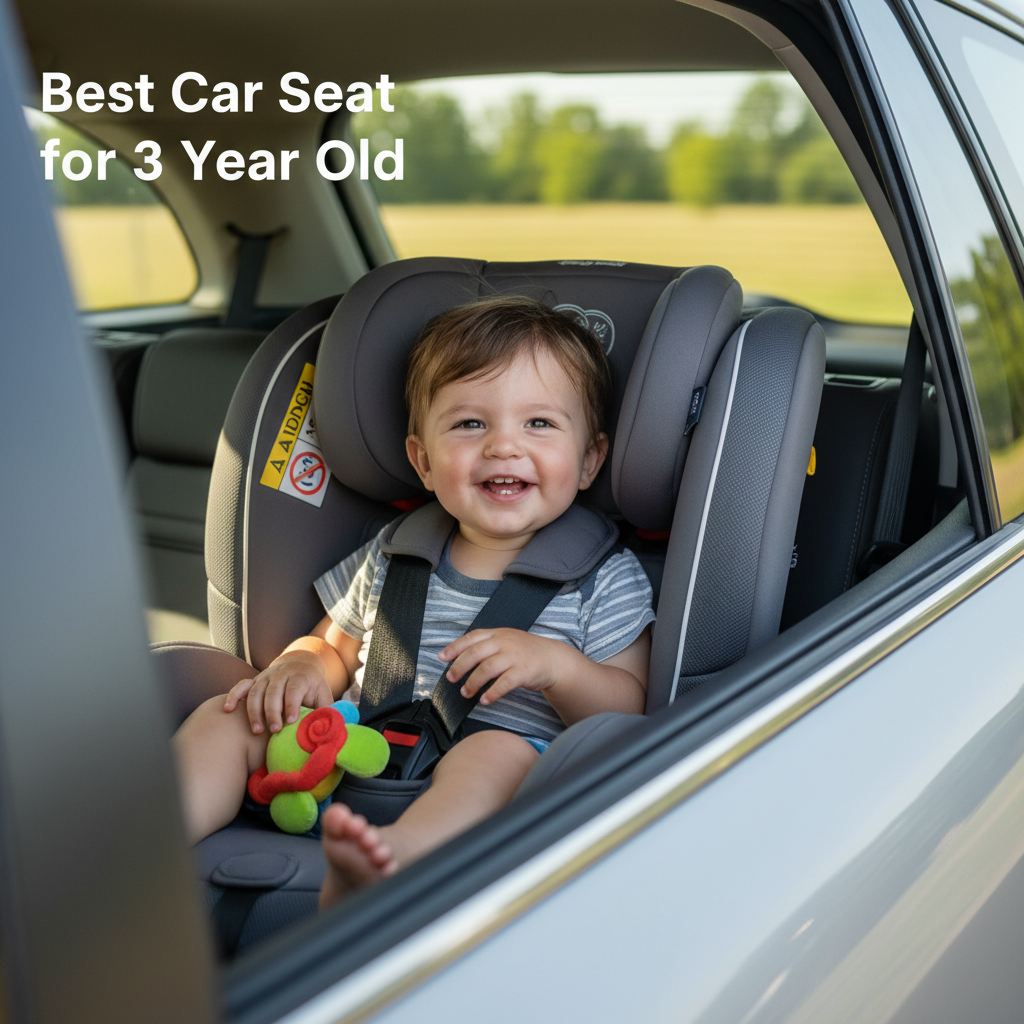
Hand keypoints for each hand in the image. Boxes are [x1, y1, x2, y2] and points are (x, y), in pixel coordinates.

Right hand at [223, 650, 333, 733]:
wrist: (301, 664)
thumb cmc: (313, 688)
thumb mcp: (324, 695)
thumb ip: (327, 710)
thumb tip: (332, 727)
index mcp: (301, 676)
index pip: (294, 688)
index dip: (292, 703)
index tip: (291, 720)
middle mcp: (281, 673)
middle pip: (273, 690)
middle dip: (273, 711)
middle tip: (274, 730)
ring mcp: (265, 676)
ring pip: (256, 691)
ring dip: (254, 710)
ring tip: (256, 731)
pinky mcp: (254, 681)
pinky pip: (241, 686)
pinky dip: (233, 696)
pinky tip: (227, 709)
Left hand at [439, 628, 569, 705]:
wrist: (553, 658)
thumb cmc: (525, 652)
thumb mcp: (506, 641)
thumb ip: (486, 646)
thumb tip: (459, 657)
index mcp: (497, 634)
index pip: (472, 638)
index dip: (455, 647)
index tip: (442, 657)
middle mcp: (504, 642)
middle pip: (475, 653)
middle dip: (459, 667)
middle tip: (451, 678)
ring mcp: (514, 656)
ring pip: (487, 668)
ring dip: (473, 682)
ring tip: (466, 693)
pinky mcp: (524, 671)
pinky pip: (504, 683)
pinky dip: (492, 693)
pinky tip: (485, 700)